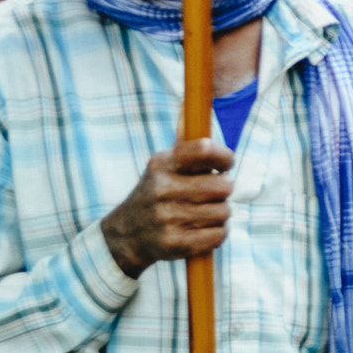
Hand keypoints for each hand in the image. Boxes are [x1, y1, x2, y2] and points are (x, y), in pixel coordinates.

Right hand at [100, 139, 234, 277]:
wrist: (126, 235)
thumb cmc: (158, 193)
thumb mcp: (164, 165)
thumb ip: (186, 144)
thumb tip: (192, 109)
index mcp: (162, 164)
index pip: (204, 149)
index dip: (224, 157)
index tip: (226, 164)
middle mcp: (162, 189)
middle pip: (224, 186)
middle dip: (223, 190)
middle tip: (211, 194)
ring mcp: (167, 218)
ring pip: (224, 212)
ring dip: (220, 214)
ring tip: (203, 213)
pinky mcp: (174, 243)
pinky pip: (219, 235)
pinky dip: (217, 233)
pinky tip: (202, 229)